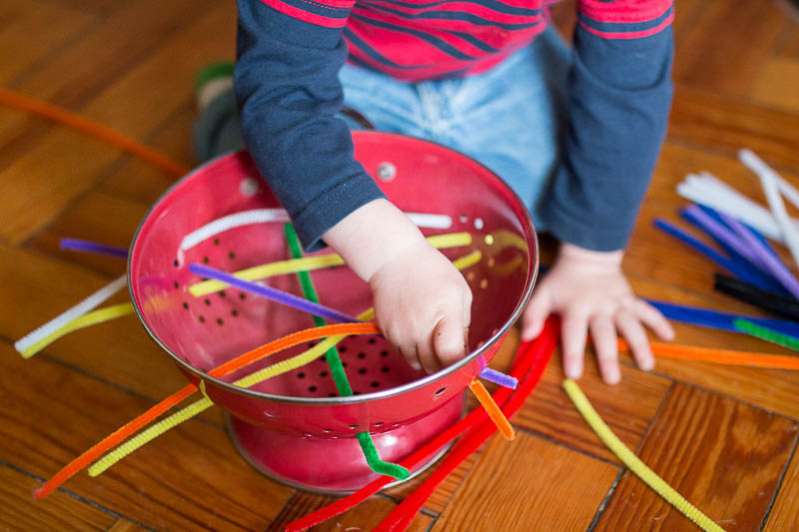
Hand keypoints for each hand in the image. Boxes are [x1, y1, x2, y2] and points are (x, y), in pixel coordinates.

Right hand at [324, 200, 471, 372]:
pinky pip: (401, 353)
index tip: (464, 363)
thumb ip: (464, 324)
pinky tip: (415, 332)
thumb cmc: (431, 271)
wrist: (394, 259)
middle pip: (434, 367)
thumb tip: (463, 349)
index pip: (451, 357)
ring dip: (426, 359)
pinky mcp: (387, 333)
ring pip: (416, 364)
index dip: (459, 365)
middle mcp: (420, 328)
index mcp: (445, 315)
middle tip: (448, 351)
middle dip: (444, 364)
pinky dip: (411, 350)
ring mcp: (401, 333)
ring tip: (430, 340)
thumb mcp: (460, 291)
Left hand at [521, 243, 673, 383]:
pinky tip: (670, 337)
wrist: (588, 254)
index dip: (573, 353)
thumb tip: (527, 337)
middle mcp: (598, 306)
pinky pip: (648, 310)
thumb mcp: (542, 293)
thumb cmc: (563, 281)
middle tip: (613, 379)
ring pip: (631, 324)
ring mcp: (617, 303)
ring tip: (647, 365)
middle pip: (604, 333)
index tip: (574, 374)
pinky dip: (659, 322)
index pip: (573, 333)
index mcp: (575, 307)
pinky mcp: (631, 299)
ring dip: (640, 344)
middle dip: (608, 356)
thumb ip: (533, 315)